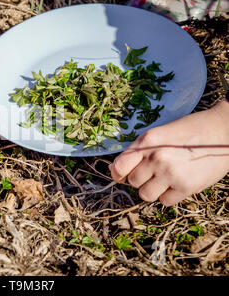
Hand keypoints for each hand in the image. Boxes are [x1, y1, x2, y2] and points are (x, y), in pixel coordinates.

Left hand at [109, 100, 228, 205]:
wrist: (223, 131)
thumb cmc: (188, 131)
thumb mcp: (158, 134)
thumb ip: (137, 151)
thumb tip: (114, 169)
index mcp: (147, 142)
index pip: (120, 167)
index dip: (118, 173)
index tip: (122, 175)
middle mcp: (157, 158)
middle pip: (132, 182)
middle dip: (140, 179)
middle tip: (153, 171)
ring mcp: (172, 173)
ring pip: (145, 195)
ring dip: (151, 190)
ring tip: (163, 179)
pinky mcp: (187, 187)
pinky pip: (165, 201)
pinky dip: (168, 196)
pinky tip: (177, 183)